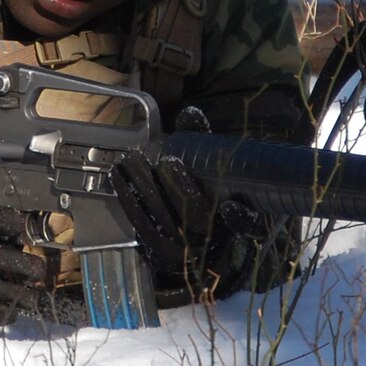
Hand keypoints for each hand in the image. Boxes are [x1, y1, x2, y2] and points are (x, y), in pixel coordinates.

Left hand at [111, 124, 274, 300]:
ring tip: (134, 159)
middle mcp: (212, 240)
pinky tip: (118, 176)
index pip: (246, 226)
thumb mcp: (216, 176)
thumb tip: (189, 115)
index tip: (229, 207)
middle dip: (181, 189)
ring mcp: (183, 250)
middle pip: (197, 218)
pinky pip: (140, 222)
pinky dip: (128, 197)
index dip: (241, 219)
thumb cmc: (208, 199)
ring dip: (147, 185)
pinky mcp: (157, 250)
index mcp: (237, 224)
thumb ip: (205, 146)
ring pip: (166, 216)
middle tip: (167, 162)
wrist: (197, 249)